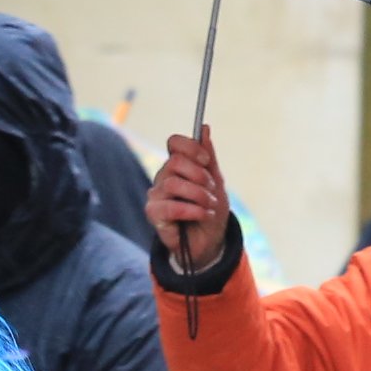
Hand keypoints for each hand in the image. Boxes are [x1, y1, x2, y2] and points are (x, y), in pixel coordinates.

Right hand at [148, 131, 234, 276]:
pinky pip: (169, 206)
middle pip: (175, 162)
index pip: (174, 143)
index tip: (207, 161)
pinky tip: (203, 215)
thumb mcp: (216, 182)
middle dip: (199, 175)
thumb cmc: (210, 210)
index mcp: (178, 165)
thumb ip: (209, 157)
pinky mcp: (153, 214)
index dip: (191, 148)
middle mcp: (164, 176)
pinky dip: (192, 211)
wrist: (210, 242)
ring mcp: (157, 195)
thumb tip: (204, 128)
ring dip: (199, 195)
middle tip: (212, 190)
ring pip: (173, 183)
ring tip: (210, 206)